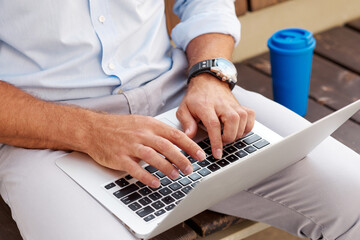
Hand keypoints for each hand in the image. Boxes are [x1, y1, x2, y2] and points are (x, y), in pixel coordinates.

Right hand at [85, 114, 205, 187]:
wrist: (94, 129)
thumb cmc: (120, 127)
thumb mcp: (142, 122)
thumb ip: (159, 131)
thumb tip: (178, 141)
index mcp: (149, 125)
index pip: (175, 135)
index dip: (190, 145)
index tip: (200, 155)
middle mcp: (141, 134)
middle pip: (167, 147)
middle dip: (182, 159)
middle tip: (190, 169)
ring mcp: (130, 146)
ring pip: (153, 157)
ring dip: (167, 168)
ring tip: (176, 175)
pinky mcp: (119, 158)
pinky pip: (135, 169)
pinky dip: (147, 177)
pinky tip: (156, 183)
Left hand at [176, 74, 254, 158]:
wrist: (208, 81)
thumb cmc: (196, 98)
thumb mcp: (184, 109)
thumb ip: (186, 123)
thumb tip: (189, 137)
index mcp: (206, 106)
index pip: (214, 124)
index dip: (216, 141)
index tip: (217, 153)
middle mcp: (222, 104)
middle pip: (232, 122)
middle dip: (229, 137)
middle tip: (221, 142)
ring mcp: (233, 104)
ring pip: (243, 119)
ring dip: (237, 133)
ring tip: (228, 136)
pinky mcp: (241, 105)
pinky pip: (250, 116)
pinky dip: (247, 126)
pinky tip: (238, 130)